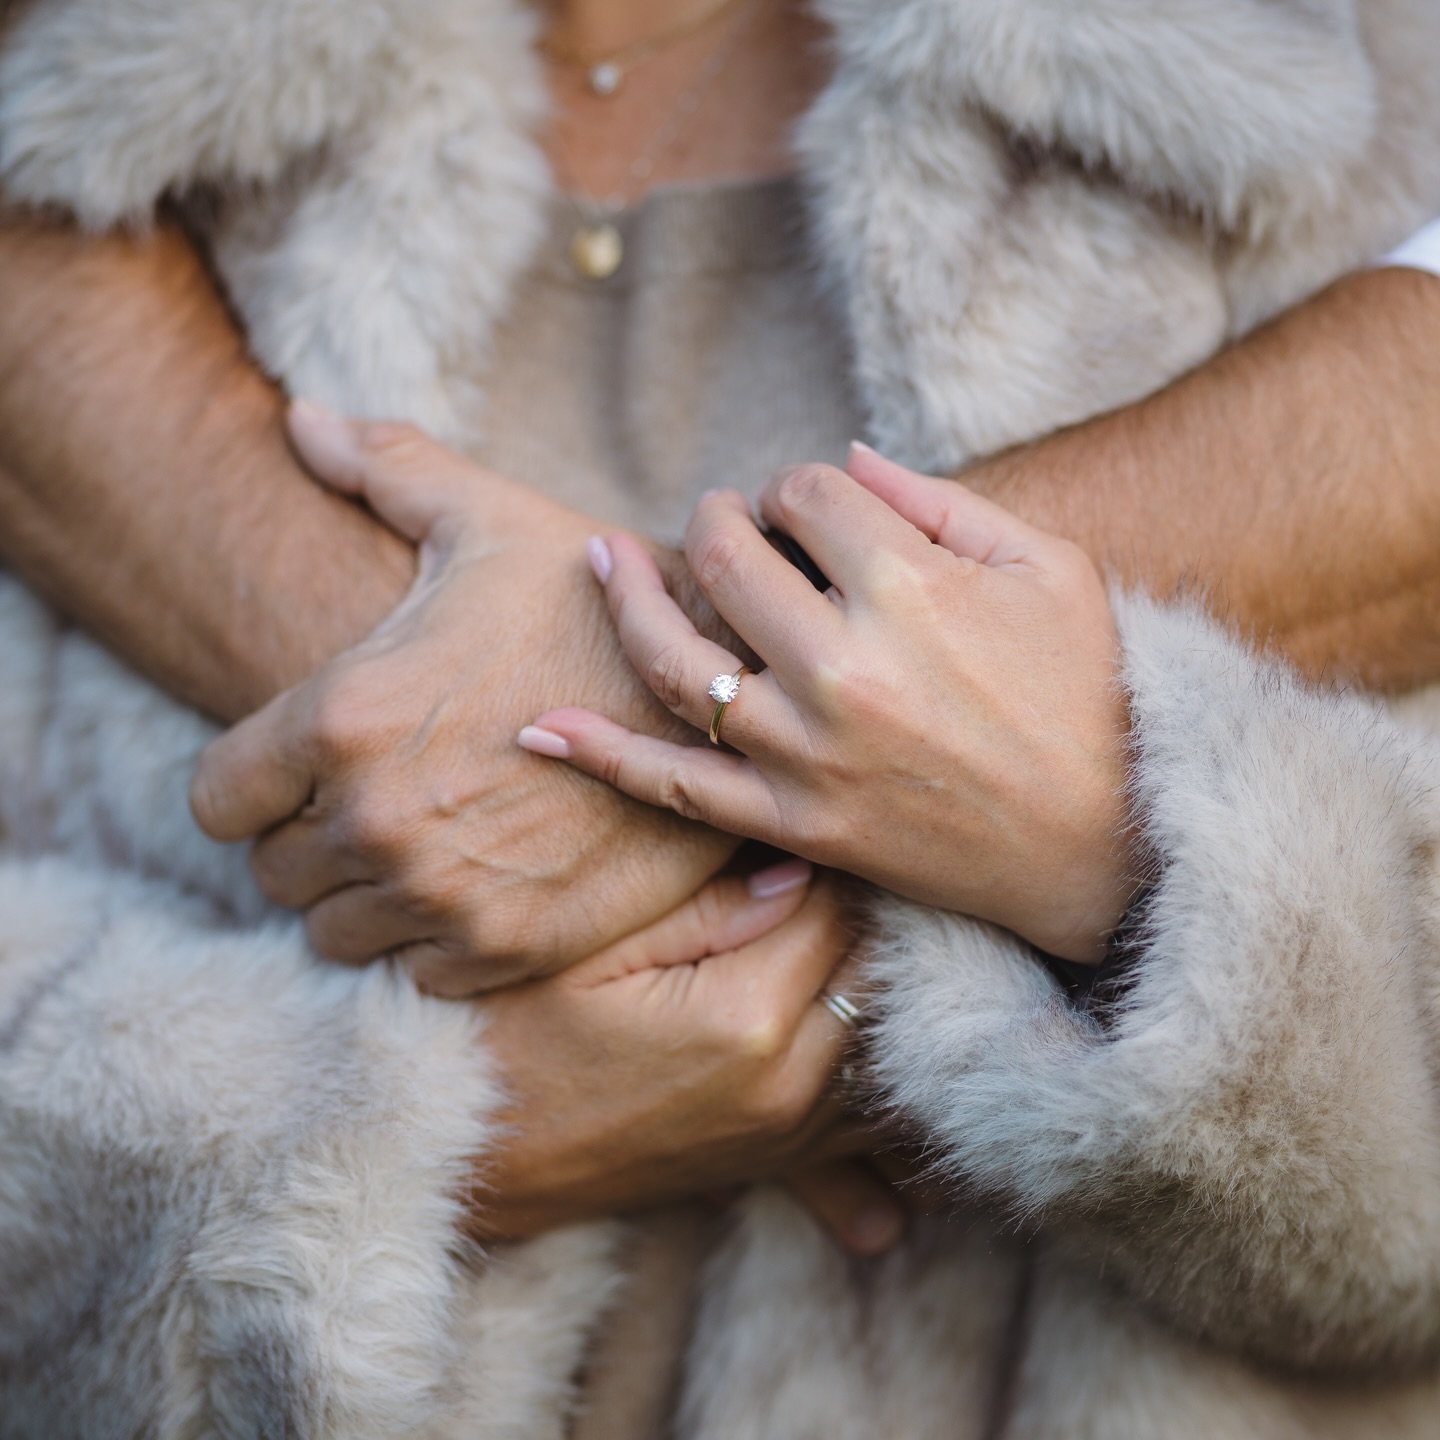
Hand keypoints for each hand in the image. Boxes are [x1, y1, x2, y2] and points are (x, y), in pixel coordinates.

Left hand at [190, 403, 735, 991]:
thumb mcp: (489, 521)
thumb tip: (297, 416)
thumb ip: (385, 470)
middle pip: (274, 872)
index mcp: (343, 717)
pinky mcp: (508, 947)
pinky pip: (416, 972)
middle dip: (310, 836)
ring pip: (337, 931)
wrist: (721, 687)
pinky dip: (434, 938)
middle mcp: (375, 820)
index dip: (252, 781)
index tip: (299, 767)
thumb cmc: (594, 601)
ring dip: (366, 893)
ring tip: (426, 839)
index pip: (216, 800)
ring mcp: (441, 894)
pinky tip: (478, 880)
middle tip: (375, 796)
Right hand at [470, 860, 902, 1252]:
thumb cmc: (518, 1035)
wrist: (480, 1156)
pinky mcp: (785, 1157)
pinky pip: (870, 1099)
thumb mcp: (595, 951)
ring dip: (880, 973)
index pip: (835, 906)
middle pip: (877, 965)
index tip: (805, 815)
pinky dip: (880, 1050)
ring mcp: (793, 1129)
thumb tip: (795, 865)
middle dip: (864, 906)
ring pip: (888, 1031)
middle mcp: (790, 1081)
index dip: (824, 851)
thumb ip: (706, 906)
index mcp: (747, 1017)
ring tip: (856, 918)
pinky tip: (867, 1008)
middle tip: (842, 856)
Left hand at [520, 446, 1139, 963]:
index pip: (804, 494)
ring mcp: (808, 751)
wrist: (1107, 846)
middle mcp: (842, 665)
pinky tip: (538, 726)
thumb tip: (846, 462)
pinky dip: (603, 756)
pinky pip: (676, 787)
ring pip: (678, 661)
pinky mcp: (794, 822)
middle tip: (721, 523)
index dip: (797, 488)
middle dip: (715, 521)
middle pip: (726, 558)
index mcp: (908, 586)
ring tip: (602, 562)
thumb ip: (943, 503)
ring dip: (631, 600)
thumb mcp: (1049, 570)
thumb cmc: (1090, 695)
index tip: (810, 509)